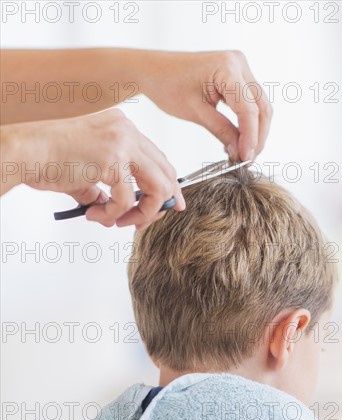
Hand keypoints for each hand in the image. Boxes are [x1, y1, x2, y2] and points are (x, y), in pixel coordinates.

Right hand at [9, 109, 184, 228]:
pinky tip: (95, 215)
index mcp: (121, 128)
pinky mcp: (112, 160)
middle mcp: (126, 131)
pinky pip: (126, 200)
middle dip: (161, 204)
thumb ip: (102, 186)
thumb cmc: (45, 158)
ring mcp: (121, 143)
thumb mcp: (83, 170)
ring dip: (141, 213)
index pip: (156, 158)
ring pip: (157, 188)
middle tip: (145, 222)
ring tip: (118, 222)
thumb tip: (110, 209)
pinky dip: (113, 215)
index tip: (171, 204)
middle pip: (165, 172)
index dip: (167, 184)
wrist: (24, 152)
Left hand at [140, 50, 272, 160]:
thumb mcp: (195, 112)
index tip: (246, 159)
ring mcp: (240, 68)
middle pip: (262, 107)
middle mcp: (238, 63)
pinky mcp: (237, 76)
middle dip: (257, 137)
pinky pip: (250, 102)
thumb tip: (240, 152)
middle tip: (247, 160)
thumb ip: (221, 131)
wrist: (153, 70)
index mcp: (227, 67)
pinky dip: (247, 123)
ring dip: (255, 131)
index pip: (249, 109)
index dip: (250, 137)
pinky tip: (238, 140)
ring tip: (242, 153)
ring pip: (260, 106)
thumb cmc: (167, 84)